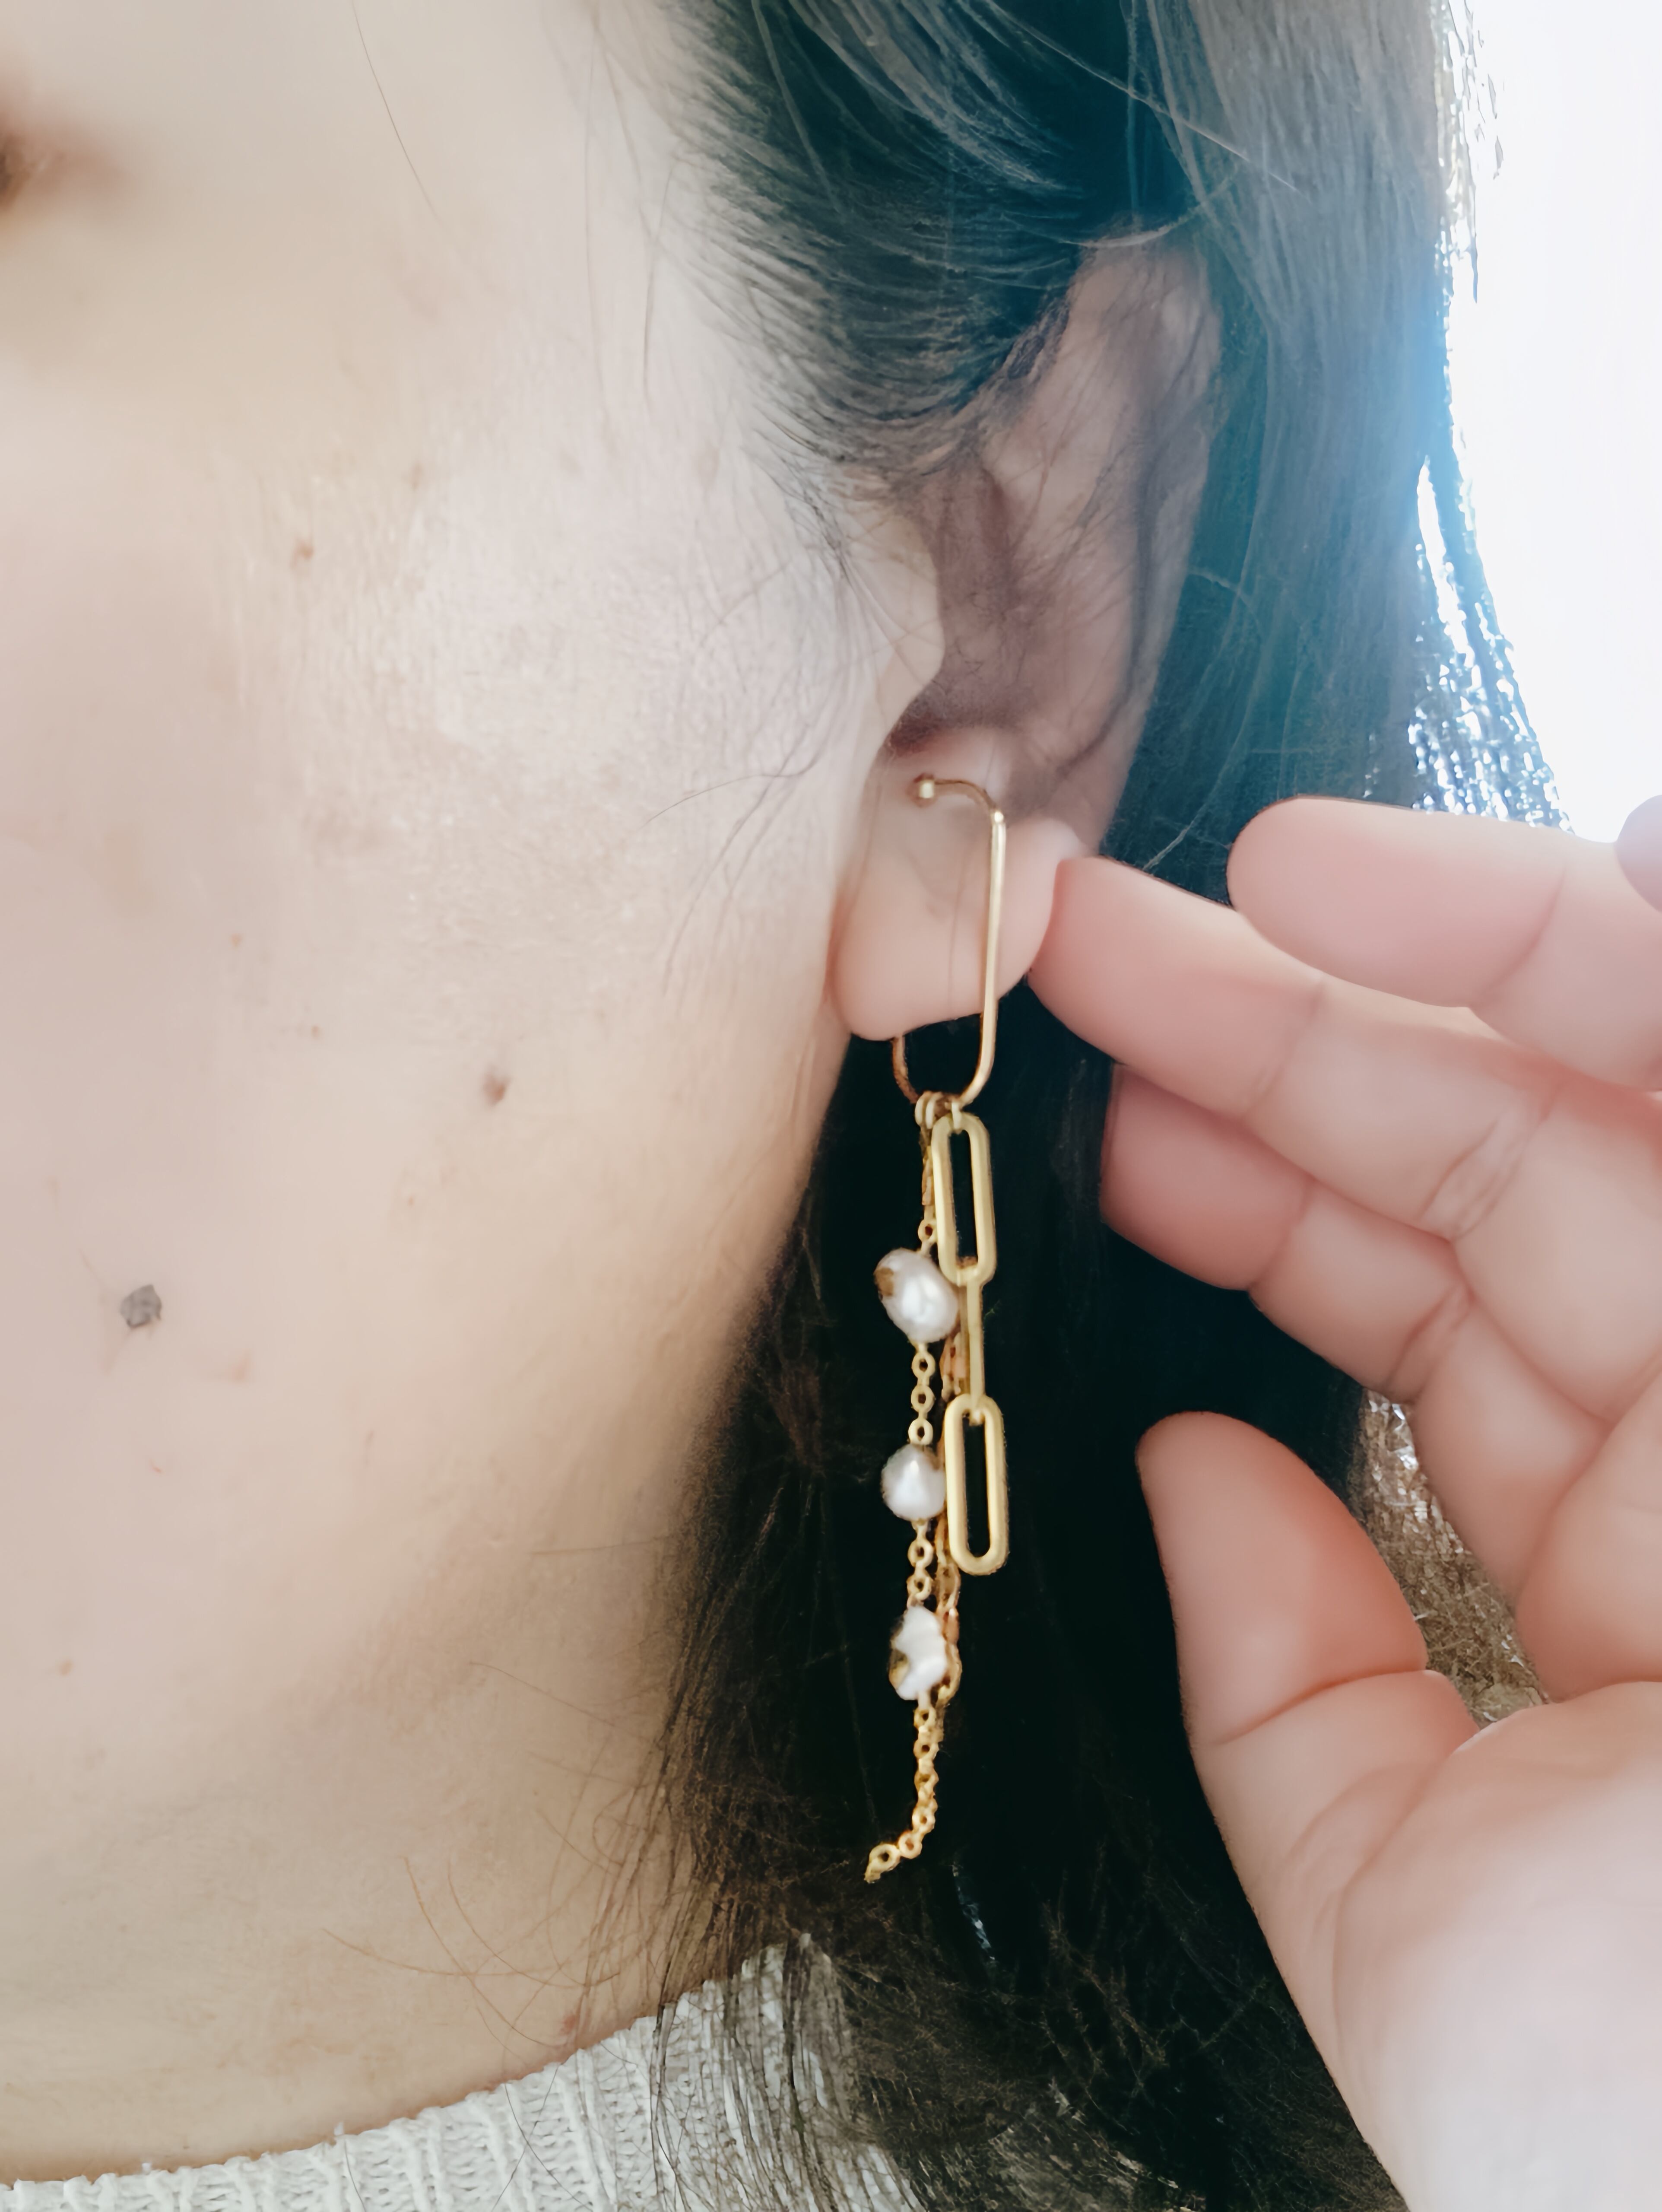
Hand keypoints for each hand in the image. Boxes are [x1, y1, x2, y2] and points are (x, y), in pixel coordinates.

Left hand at [1029, 800, 1661, 2211]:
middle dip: (1309, 1037)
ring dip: (1471, 955)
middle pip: (1513, 1175)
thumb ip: (1293, 1694)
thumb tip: (1194, 1475)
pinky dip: (1659, 978)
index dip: (1267, 1193)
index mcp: (1623, 1573)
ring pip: (1642, 1096)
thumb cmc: (1639, 2113)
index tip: (1106, 1113)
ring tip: (1273, 863)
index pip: (1427, 1321)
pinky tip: (1567, 869)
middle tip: (1103, 942)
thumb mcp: (1411, 1906)